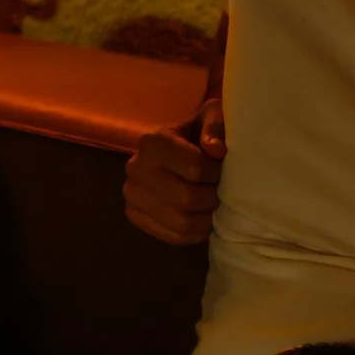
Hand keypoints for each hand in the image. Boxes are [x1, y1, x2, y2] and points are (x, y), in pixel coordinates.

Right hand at [124, 95, 224, 244]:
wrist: (174, 152)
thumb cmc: (197, 134)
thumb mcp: (210, 118)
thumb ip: (215, 127)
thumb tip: (216, 150)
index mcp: (152, 142)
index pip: (194, 167)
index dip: (216, 173)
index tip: (222, 169)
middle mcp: (135, 168)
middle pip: (186, 198)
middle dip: (212, 198)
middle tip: (221, 191)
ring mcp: (131, 194)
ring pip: (180, 222)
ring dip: (206, 218)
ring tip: (213, 205)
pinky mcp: (134, 215)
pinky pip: (172, 236)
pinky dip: (195, 233)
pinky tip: (201, 218)